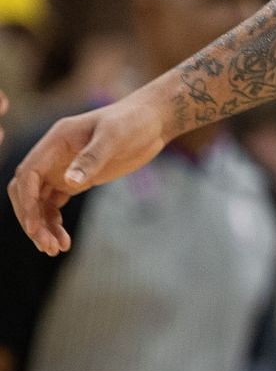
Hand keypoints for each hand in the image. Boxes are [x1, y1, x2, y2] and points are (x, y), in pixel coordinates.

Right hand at [7, 98, 167, 254]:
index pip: (27, 174)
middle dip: (32, 219)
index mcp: (55, 141)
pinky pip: (55, 205)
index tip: (35, 226)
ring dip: (43, 226)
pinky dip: (55, 223)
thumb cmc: (133, 121)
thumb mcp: (115, 136)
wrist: (153, 121)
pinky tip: (65, 241)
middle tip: (47, 245)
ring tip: (57, 249)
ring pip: (39, 203)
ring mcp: (62, 169)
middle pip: (27, 192)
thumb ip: (92, 157)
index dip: (26, 201)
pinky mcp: (76, 180)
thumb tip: (68, 182)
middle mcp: (53, 157)